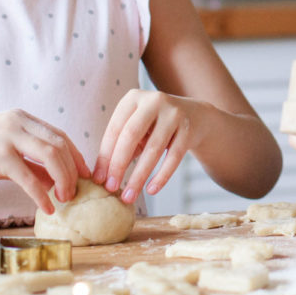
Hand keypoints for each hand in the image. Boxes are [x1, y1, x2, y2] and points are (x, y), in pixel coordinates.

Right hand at [0, 109, 90, 213]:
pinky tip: (47, 207)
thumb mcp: (6, 152)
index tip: (85, 174)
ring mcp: (8, 137)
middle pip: (59, 144)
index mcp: (22, 118)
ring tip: (66, 198)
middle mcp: (17, 122)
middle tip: (77, 191)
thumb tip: (57, 181)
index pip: (59, 134)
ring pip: (51, 156)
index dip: (75, 156)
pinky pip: (29, 177)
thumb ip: (32, 163)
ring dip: (63, 179)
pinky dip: (41, 194)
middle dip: (73, 170)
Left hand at [93, 90, 207, 203]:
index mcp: (133, 98)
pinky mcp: (189, 128)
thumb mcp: (137, 128)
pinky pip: (173, 157)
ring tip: (129, 196)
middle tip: (111, 188)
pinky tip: (151, 190)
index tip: (98, 179)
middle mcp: (154, 101)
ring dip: (139, 176)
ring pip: (153, 149)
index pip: (115, 129)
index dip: (105, 156)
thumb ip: (119, 146)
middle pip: (131, 136)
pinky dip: (161, 176)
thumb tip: (101, 177)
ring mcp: (174, 113)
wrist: (196, 116)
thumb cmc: (156, 126)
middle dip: (118, 164)